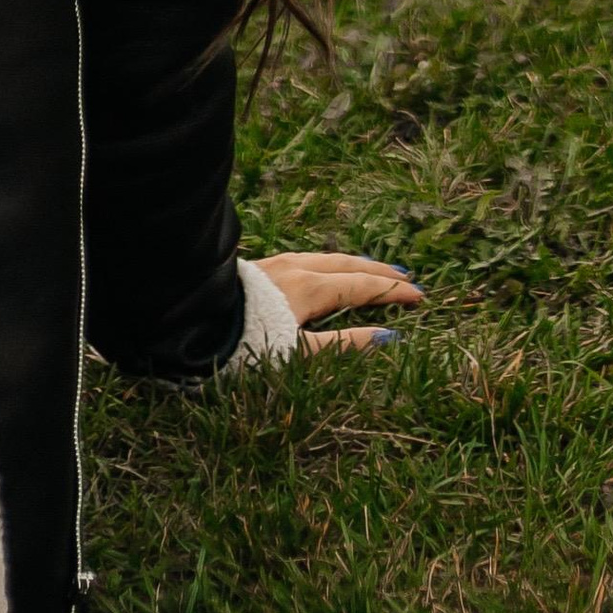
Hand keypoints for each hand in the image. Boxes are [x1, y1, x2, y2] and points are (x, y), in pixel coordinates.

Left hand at [253, 249, 423, 351]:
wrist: (194, 322)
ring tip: (372, 270)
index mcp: (310, 287)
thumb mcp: (299, 355)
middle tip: (406, 278)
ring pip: (326, 258)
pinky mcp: (262, 269)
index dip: (392, 292)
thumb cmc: (246, 345)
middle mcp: (297, 268)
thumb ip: (344, 346)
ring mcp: (277, 264)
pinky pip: (308, 259)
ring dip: (354, 264)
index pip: (362, 286)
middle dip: (378, 272)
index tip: (419, 296)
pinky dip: (331, 264)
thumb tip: (389, 337)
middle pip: (347, 265)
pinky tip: (325, 269)